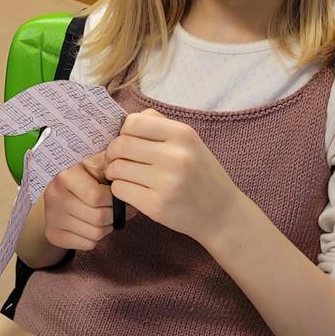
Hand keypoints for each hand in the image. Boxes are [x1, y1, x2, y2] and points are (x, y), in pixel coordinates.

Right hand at [41, 151, 114, 250]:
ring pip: (95, 234)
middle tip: (117, 210)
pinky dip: (95, 238)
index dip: (114, 200)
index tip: (119, 196)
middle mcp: (54, 196)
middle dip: (114, 215)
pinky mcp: (53, 235)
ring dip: (107, 227)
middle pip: (98, 218)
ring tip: (106, 217)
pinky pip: (88, 244)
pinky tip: (92, 226)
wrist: (58, 193)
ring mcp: (51, 217)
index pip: (96, 196)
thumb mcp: (96, 165)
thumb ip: (112, 166)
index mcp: (65, 175)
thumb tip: (130, 178)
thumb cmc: (85, 177)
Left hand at [104, 109, 242, 244]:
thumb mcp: (189, 142)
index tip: (127, 141)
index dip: (123, 132)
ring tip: (125, 175)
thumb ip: (159, 127)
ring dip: (114, 172)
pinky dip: (120, 189)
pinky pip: (120, 189)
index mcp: (183, 134)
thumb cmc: (200, 174)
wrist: (221, 213)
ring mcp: (166, 182)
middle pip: (120, 145)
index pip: (133, 122)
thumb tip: (123, 123)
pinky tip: (132, 190)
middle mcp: (176, 156)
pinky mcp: (156, 205)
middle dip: (112, 153)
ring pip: (116, 168)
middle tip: (117, 160)